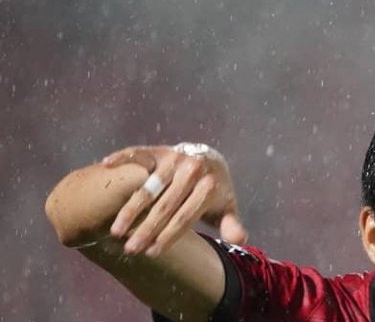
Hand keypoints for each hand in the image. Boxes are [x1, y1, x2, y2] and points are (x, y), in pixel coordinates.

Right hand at [101, 144, 247, 256]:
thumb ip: (232, 223)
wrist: (209, 158)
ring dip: (130, 209)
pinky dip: (122, 158)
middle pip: (165, 205)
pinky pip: (137, 153)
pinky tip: (104, 165)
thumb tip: (240, 239)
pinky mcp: (158, 150)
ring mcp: (173, 158)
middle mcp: (191, 170)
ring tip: (116, 231)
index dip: (168, 236)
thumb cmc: (214, 191)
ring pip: (148, 186)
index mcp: (209, 186)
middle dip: (147, 229)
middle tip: (130, 249)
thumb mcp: (226, 207)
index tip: (152, 253)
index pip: (185, 216)